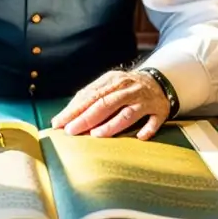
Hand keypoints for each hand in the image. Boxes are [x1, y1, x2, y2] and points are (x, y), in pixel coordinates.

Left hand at [50, 69, 169, 139]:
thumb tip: (66, 116)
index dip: (73, 110)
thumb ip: (91, 98)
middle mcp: (127, 88)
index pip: (90, 95)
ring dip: (112, 124)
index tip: (58, 123)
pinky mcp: (159, 109)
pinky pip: (154, 120)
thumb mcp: (109, 85)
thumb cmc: (125, 88)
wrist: (159, 81)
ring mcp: (144, 99)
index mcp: (112, 80)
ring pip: (127, 113)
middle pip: (105, 103)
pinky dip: (148, 129)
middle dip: (86, 117)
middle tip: (71, 130)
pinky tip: (140, 137)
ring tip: (96, 135)